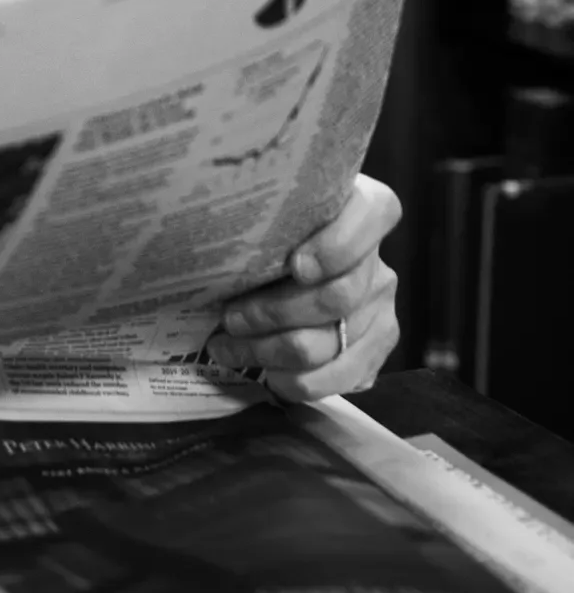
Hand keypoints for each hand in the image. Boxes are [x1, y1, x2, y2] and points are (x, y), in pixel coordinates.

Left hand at [208, 173, 400, 401]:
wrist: (283, 277)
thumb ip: (262, 218)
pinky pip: (339, 379)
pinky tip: (263, 371)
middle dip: (274, 312)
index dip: (338, 245)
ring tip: (227, 346)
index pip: (373, 216)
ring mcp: (380, 311)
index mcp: (364, 211)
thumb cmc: (266, 239)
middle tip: (230, 316)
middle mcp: (379, 264)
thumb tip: (213, 236)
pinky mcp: (374, 352)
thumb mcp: (266, 218)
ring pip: (329, 344)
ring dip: (269, 350)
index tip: (295, 265)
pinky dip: (294, 380)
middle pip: (338, 296)